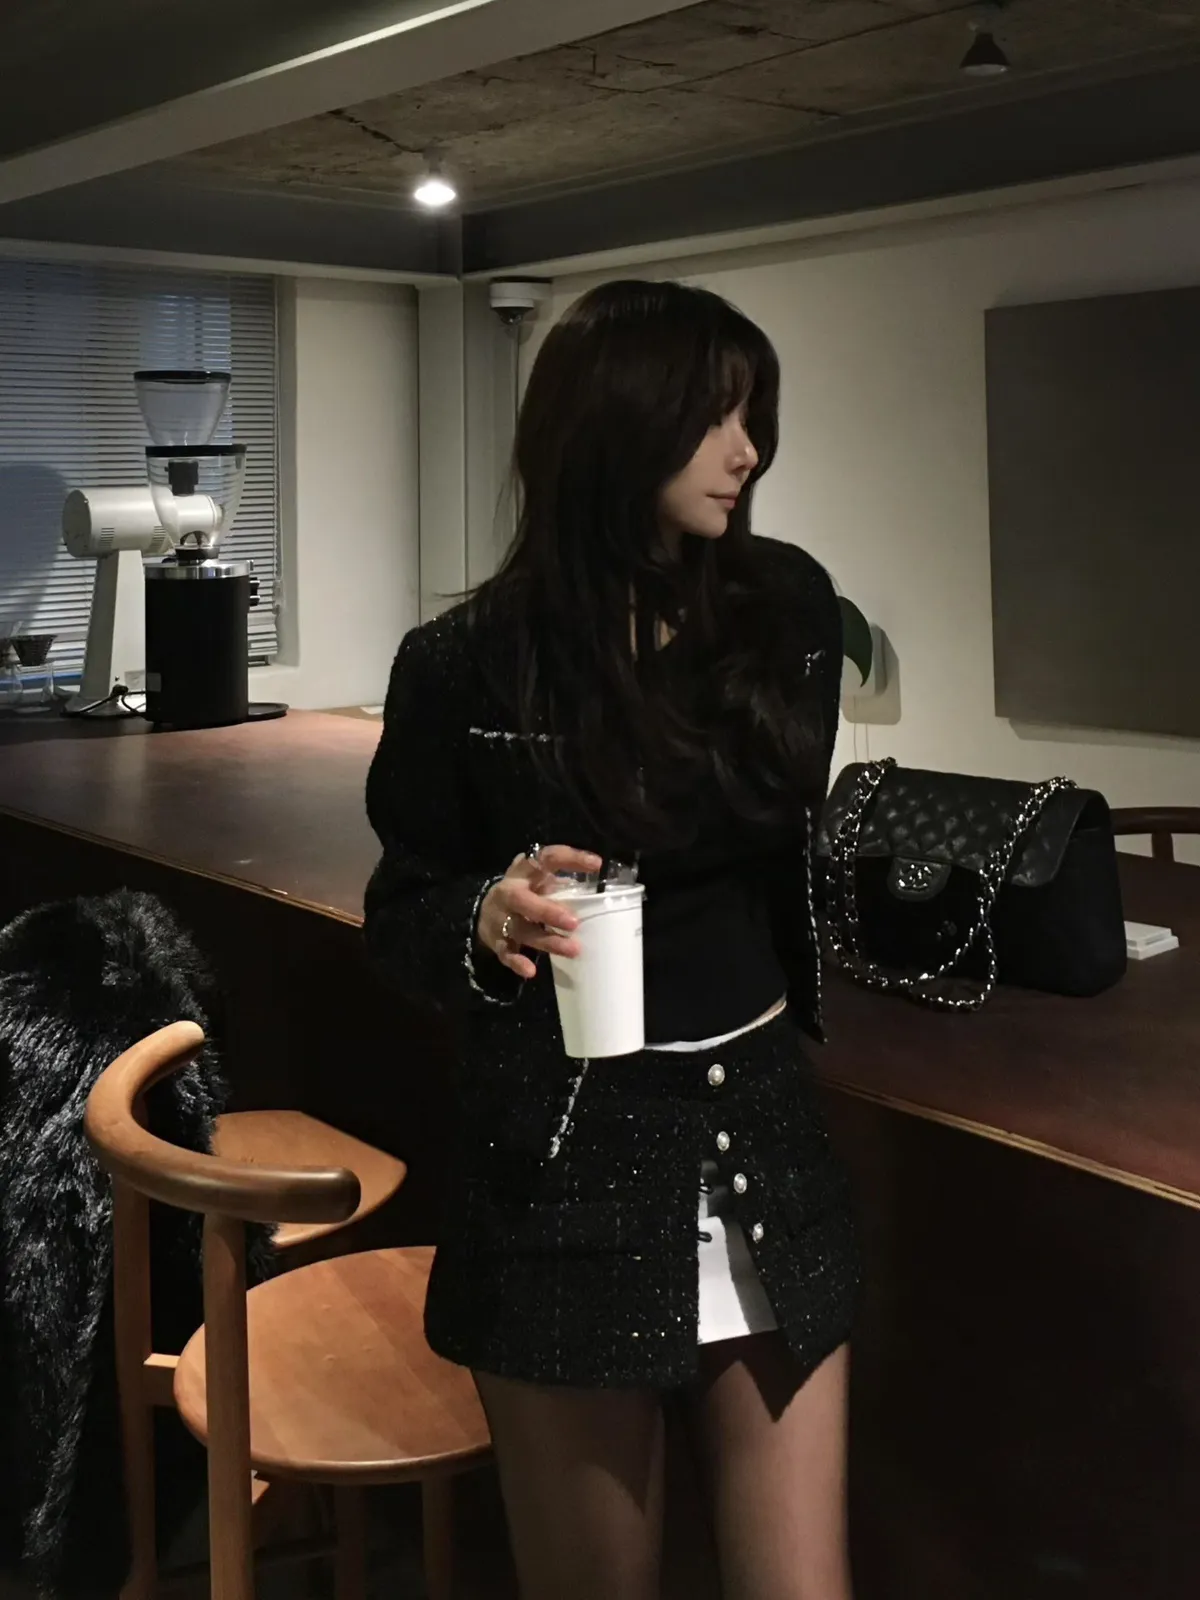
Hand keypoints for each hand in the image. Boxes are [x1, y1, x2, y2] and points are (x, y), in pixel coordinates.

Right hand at [477, 846, 601, 980]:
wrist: (483, 911)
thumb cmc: (524, 893)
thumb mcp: (538, 880)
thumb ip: (561, 883)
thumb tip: (599, 892)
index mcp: (524, 872)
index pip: (546, 858)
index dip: (571, 858)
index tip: (596, 864)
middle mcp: (509, 893)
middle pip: (523, 900)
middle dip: (548, 911)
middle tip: (575, 922)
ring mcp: (501, 918)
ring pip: (521, 930)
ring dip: (548, 940)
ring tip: (574, 950)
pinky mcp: (496, 940)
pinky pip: (506, 952)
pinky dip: (517, 962)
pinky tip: (530, 971)